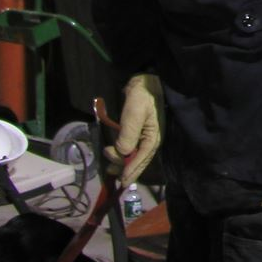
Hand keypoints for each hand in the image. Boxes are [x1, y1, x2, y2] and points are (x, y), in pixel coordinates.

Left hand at [104, 73, 162, 187]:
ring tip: (108, 161)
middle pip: (138, 160)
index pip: (143, 158)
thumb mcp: (135, 113)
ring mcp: (144, 136)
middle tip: (109, 168)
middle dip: (124, 166)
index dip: (132, 170)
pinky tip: (114, 155)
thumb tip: (123, 153)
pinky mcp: (138, 132)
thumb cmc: (143, 96)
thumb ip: (129, 134)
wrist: (146, 80)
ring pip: (133, 156)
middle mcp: (150, 140)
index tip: (122, 181)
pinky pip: (131, 148)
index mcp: (153, 137)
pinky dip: (122, 154)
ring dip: (121, 161)